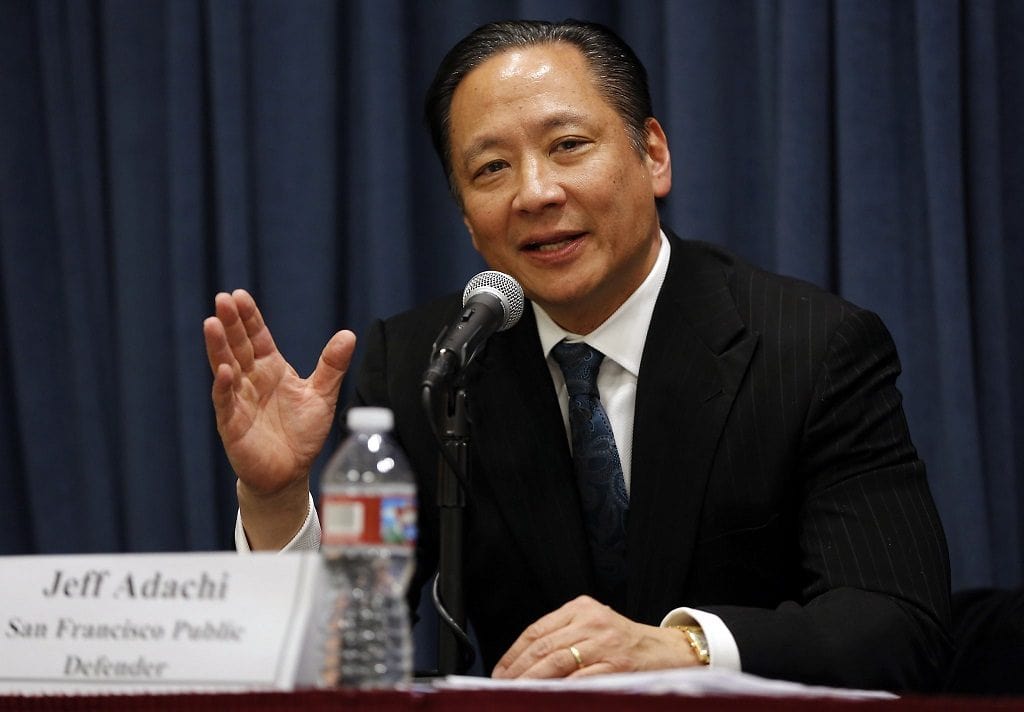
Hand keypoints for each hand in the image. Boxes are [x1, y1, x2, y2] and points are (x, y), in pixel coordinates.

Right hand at [203, 289, 355, 547]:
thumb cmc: (302, 433)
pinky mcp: (232, 425)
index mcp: (270, 369)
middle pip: (238, 347)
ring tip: (212, 323)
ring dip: (218, 348)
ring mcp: (239, 401)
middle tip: (222, 299)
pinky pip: (226, 403)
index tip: (239, 295)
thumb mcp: (322, 395)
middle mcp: (251, 380)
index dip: (249, 318)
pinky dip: (223, 387)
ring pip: (225, 369)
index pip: (257, 337)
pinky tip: (224, 371)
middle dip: (230, 324)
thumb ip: (332, 365)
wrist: (290, 473)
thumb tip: (349, 334)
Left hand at [492, 595, 700, 678]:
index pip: (537, 630)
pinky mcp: (617, 665)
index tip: (500, 673)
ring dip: (532, 682)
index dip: (513, 654)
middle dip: (518, 671)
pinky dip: (560, 690)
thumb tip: (523, 666)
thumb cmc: (626, 644)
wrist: (668, 652)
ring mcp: (605, 642)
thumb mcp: (594, 627)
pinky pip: (580, 679)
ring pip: (556, 662)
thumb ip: (563, 637)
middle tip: (502, 689)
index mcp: (581, 608)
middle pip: (543, 647)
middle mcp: (591, 621)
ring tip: (518, 695)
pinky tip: (548, 698)